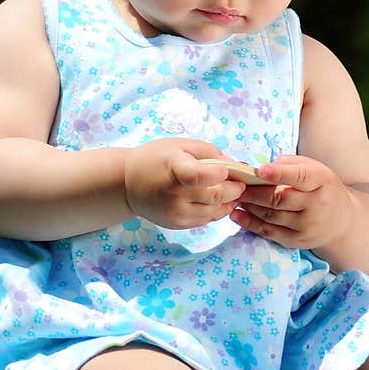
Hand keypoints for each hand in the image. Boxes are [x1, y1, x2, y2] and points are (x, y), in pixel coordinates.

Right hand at [124, 138, 245, 228]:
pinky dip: (216, 210)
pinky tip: (216, 200)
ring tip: (232, 191)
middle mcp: (173, 194)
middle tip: (241, 182)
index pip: (198, 176)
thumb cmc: (156, 159)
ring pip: (214, 211)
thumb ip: (211, 153)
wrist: (128, 184)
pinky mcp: (177, 224)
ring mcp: (175, 212)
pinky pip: (206, 220)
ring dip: (229, 202)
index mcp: (173, 169)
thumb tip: (236, 167)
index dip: (218, 173)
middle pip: (215, 196)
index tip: (226, 169)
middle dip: (235, 189)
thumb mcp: (181, 145)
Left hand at [229, 156, 353, 249]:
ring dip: (249, 206)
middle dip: (253, 192)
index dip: (279, 174)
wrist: (341, 220)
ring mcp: (307, 226)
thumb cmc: (321, 187)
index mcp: (321, 181)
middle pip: (279, 199)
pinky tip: (237, 215)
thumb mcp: (313, 169)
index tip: (259, 171)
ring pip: (271, 216)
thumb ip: (287, 165)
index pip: (299, 177)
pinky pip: (269, 233)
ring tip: (234, 197)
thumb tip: (256, 170)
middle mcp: (316, 205)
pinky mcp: (298, 241)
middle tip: (236, 185)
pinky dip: (250, 224)